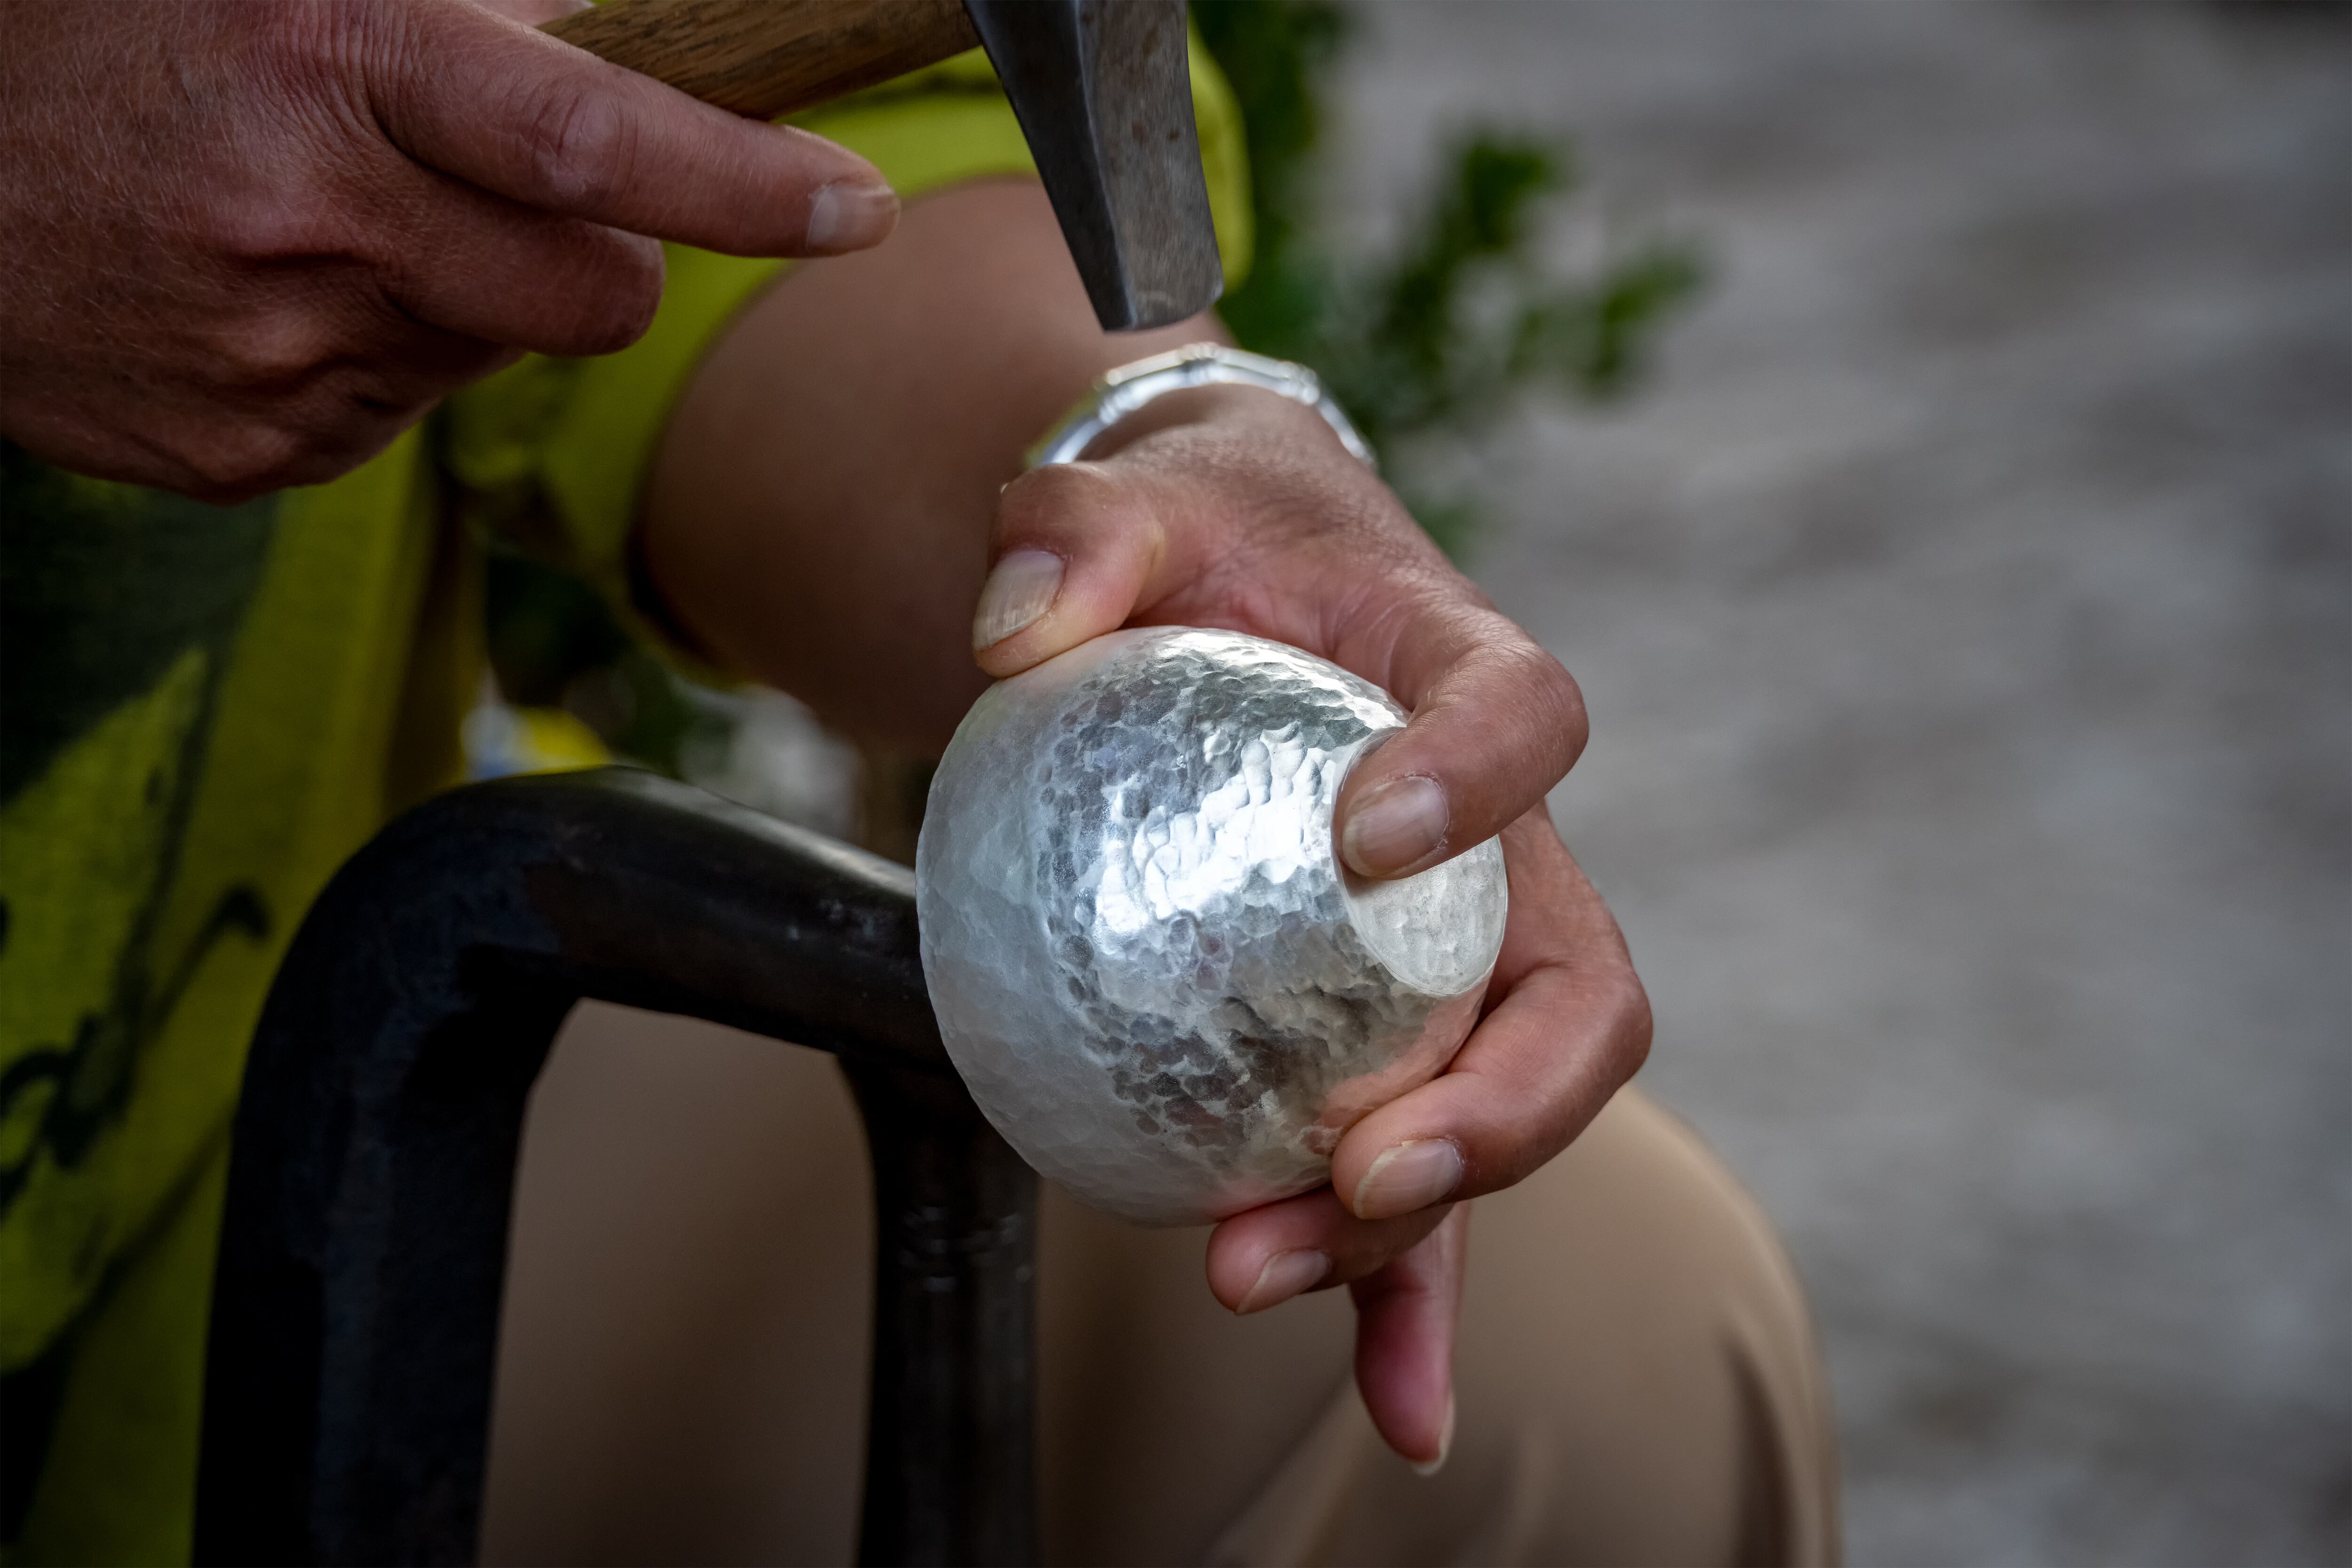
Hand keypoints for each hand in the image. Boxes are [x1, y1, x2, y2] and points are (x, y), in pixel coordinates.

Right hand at [0, 0, 898, 500]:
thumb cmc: (118, 39)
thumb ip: (478, 17)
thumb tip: (648, 47)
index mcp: (328, 62)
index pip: (587, 142)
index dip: (739, 185)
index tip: (848, 207)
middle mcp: (309, 220)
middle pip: (589, 296)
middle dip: (609, 260)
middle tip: (528, 201)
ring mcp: (273, 357)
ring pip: (491, 356)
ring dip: (461, 296)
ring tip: (327, 221)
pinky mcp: (245, 453)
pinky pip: (396, 419)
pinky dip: (374, 355)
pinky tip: (272, 291)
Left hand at [974, 385, 1652, 1466]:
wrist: (1218, 589)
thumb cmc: (1197, 539)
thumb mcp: (1131, 498)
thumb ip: (1075, 534)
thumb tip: (1016, 634)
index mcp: (1462, 674)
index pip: (1527, 715)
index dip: (1482, 779)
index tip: (1375, 836)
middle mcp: (1499, 843)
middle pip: (1576, 988)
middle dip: (1499, 1103)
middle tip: (1369, 1167)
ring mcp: (1453, 959)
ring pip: (1491, 1110)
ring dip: (1408, 1226)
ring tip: (1256, 1273)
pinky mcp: (1385, 1043)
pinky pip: (1415, 1179)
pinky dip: (1409, 1296)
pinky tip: (1393, 1412)